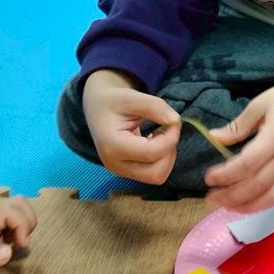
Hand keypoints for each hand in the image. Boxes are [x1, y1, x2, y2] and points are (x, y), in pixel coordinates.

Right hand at [83, 69, 181, 183]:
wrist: (98, 108)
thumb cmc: (113, 101)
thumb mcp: (132, 97)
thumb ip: (154, 106)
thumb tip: (175, 121)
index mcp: (112, 145)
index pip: (151, 153)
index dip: (170, 138)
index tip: (173, 120)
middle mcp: (114, 164)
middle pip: (155, 173)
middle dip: (169, 151)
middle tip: (167, 129)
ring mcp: (120, 171)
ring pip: (157, 176)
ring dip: (167, 156)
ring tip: (160, 135)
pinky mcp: (127, 172)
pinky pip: (153, 174)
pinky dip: (162, 160)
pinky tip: (155, 142)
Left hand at [205, 66, 273, 212]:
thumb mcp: (258, 105)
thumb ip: (237, 126)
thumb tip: (213, 137)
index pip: (248, 164)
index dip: (226, 175)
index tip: (208, 177)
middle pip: (256, 185)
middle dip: (230, 195)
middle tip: (209, 197)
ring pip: (268, 197)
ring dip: (244, 206)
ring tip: (223, 205)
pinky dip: (259, 204)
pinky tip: (243, 203)